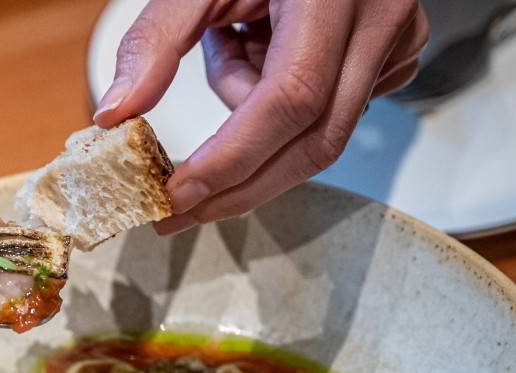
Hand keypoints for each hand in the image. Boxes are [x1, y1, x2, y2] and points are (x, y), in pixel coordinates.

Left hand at [94, 0, 427, 233]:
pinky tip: (268, 47)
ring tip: (235, 46)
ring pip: (320, 131)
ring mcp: (399, 40)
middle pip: (315, 141)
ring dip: (259, 122)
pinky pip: (332, 111)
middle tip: (178, 210)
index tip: (178, 197)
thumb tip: (116, 114)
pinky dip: (285, 104)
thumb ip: (155, 40)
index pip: (288, 99)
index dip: (232, 159)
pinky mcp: (398, 56)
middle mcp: (380, 19)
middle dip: (242, 184)